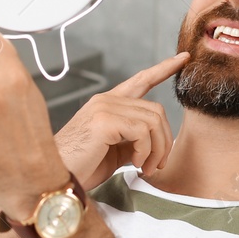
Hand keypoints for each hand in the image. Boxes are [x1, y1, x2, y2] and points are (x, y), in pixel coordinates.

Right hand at [54, 52, 188, 190]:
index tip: (183, 59)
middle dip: (163, 141)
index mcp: (107, 104)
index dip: (163, 69)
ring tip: (145, 168)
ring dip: (156, 150)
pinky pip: (143, 132)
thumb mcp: (114, 151)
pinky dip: (145, 152)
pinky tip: (134, 164)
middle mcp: (105, 100)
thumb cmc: (81, 167)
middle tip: (156, 165)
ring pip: (153, 121)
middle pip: (156, 110)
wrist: (56, 178)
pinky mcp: (104, 121)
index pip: (140, 80)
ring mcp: (104, 108)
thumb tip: (156, 142)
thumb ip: (133, 140)